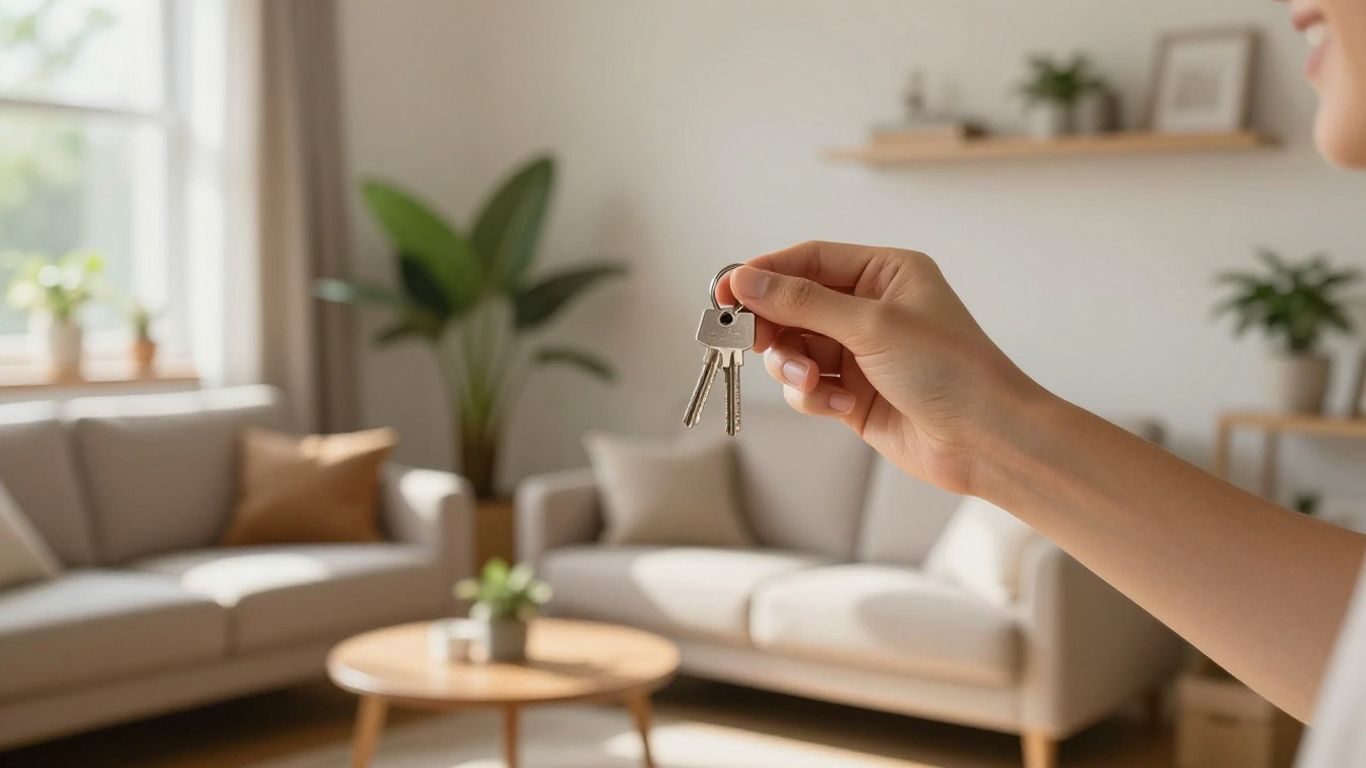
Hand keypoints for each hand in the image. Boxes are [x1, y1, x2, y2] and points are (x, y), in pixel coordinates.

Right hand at [718, 241, 1047, 495]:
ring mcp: (860, 352)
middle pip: (793, 304)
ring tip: (809, 383)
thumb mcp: (871, 326)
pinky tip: (838, 409)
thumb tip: (745, 280)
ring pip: (794, 348)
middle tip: (746, 340)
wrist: (985, 441)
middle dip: (772, 326)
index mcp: (886, 272)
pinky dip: (812, 397)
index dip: (764, 273)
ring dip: (792, 366)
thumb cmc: (949, 370)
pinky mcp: (852, 394)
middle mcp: (871, 308)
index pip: (809, 260)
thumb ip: (802, 302)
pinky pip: (807, 387)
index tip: (725, 290)